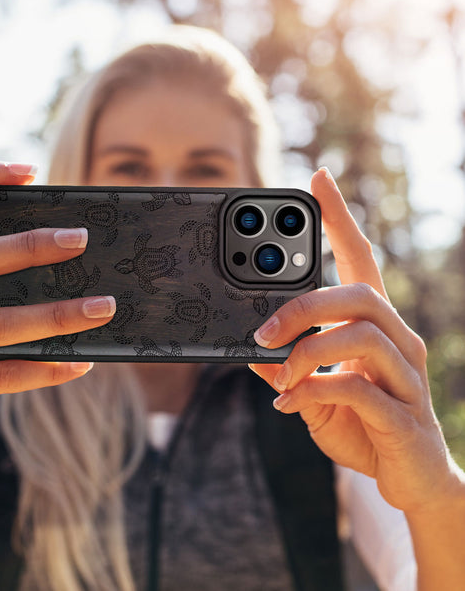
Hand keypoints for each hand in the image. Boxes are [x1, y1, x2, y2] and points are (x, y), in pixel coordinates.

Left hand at [249, 168, 460, 514]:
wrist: (409, 480)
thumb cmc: (361, 424)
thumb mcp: (312, 391)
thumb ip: (286, 368)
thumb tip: (250, 351)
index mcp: (374, 326)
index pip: (360, 259)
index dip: (340, 219)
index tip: (318, 179)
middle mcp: (398, 341)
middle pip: (359, 294)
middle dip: (303, 306)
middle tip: (261, 332)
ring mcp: (406, 377)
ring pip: (361, 335)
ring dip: (307, 351)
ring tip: (277, 373)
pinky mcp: (404, 416)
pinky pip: (359, 388)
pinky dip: (315, 390)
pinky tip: (291, 403)